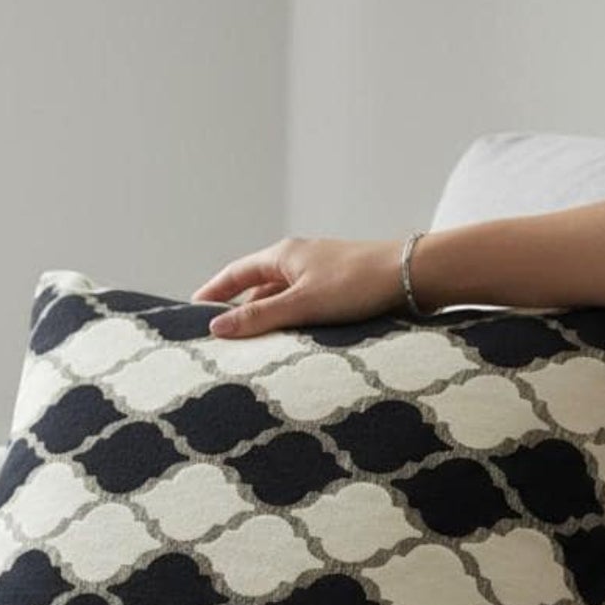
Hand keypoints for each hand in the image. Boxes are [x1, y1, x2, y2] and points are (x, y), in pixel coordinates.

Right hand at [193, 237, 406, 337]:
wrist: (413, 276)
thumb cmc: (358, 283)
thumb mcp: (302, 304)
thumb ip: (259, 317)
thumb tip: (217, 328)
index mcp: (283, 255)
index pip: (235, 273)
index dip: (213, 292)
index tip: (191, 310)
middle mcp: (298, 259)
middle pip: (257, 288)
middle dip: (238, 311)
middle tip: (220, 338)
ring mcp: (319, 272)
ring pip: (281, 299)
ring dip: (267, 320)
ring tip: (253, 348)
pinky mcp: (339, 287)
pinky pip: (302, 305)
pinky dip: (291, 322)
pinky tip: (292, 342)